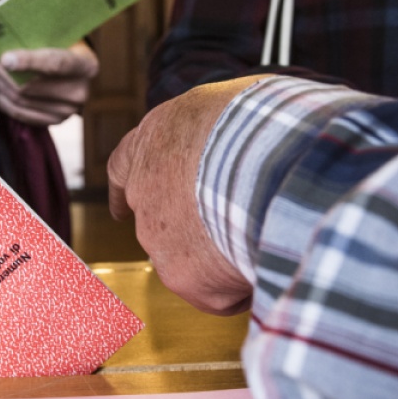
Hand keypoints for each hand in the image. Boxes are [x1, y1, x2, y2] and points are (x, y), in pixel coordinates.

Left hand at [0, 41, 97, 125]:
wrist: (81, 74)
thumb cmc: (68, 47)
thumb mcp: (62, 37)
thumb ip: (38, 36)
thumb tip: (0, 34)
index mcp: (86, 65)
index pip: (56, 63)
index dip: (29, 61)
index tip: (4, 58)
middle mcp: (80, 91)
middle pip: (31, 86)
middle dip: (3, 71)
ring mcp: (68, 110)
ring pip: (21, 100)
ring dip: (0, 84)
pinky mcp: (55, 121)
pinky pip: (21, 114)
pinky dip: (4, 101)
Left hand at [107, 76, 272, 314]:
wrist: (264, 159)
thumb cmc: (257, 121)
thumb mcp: (231, 105)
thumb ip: (220, 129)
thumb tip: (244, 141)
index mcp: (152, 142)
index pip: (123, 168)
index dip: (126, 190)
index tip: (122, 208)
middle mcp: (146, 192)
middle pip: (164, 221)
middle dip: (196, 229)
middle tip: (241, 224)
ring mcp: (160, 239)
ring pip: (193, 259)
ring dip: (226, 257)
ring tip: (272, 241)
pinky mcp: (187, 278)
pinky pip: (221, 293)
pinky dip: (245, 287)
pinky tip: (275, 266)